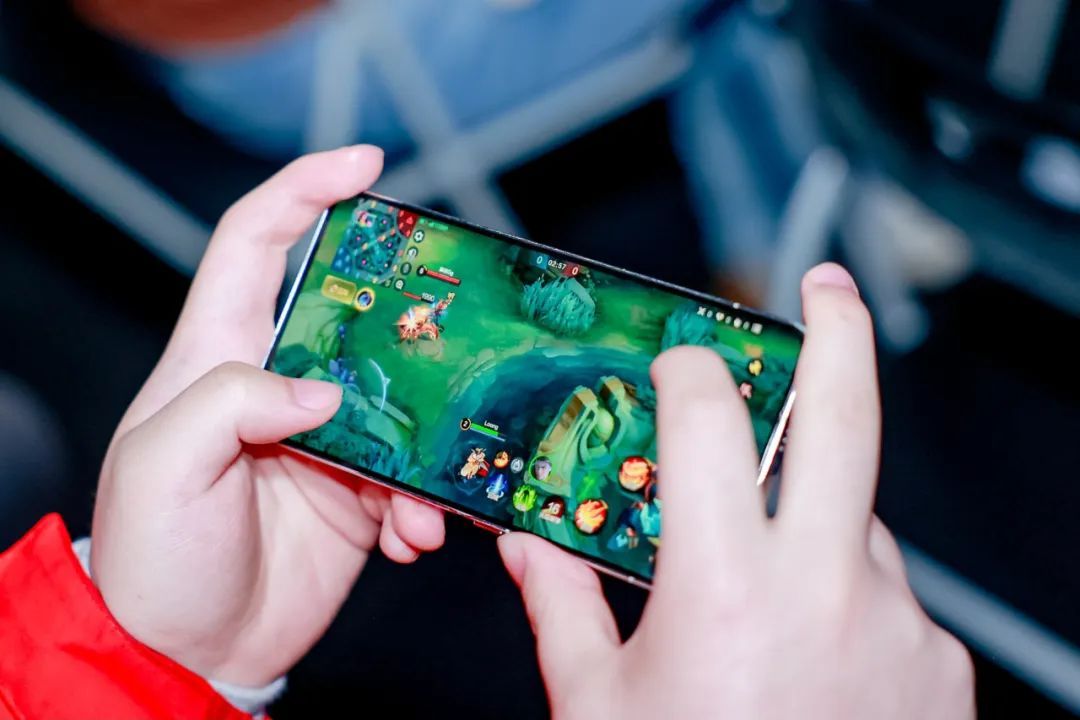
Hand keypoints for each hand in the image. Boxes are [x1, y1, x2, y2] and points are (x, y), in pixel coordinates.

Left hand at [91, 147, 444, 686]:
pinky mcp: (360, 491)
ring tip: (421, 497)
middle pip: (353, 310)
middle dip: (405, 308)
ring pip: (402, 398)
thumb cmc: (153, 558)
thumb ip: (231, 402)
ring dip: (429, 440)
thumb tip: (324, 391)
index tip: (363, 164)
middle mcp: (277, 385)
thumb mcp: (161, 466)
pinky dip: (427, 505)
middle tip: (452, 316)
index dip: (304, 190)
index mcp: (217, 357)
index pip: (254, 244)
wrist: (192, 653)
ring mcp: (326, 437)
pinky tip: (416, 537)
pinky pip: (414, 475)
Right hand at [498, 264, 974, 718]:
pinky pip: (884, 594)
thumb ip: (561, 605)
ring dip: (809, 521)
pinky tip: (805, 652)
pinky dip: (842, 595)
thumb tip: (526, 543)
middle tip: (828, 286)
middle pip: (844, 417)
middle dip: (839, 332)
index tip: (675, 366)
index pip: (704, 420)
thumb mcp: (598, 708)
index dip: (684, 373)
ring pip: (854, 524)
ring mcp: (897, 626)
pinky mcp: (939, 666)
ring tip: (762, 591)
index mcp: (723, 590)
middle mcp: (825, 591)